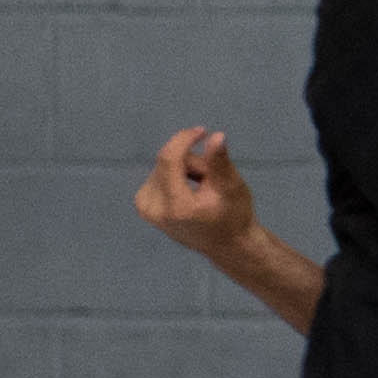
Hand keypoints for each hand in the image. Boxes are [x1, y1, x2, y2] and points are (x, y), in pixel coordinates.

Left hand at [131, 125, 259, 256]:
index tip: (203, 131)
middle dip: (193, 162)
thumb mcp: (232, 188)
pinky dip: (176, 176)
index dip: (184, 140)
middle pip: (169, 163)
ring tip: (204, 187)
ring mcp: (146, 208)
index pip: (170, 160)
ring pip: (163, 167)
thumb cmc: (234, 217)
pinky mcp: (143, 206)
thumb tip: (216, 136)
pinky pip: (157, 176)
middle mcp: (154, 208)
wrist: (227, 245)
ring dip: (185, 169)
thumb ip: (220, 162)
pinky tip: (190, 191)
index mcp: (177, 206)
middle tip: (212, 177)